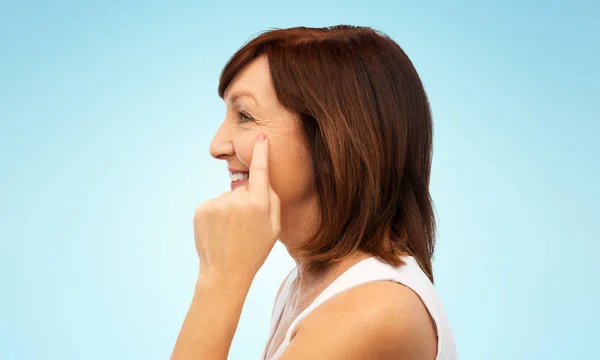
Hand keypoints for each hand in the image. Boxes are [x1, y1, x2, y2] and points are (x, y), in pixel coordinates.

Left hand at [193, 133, 280, 282]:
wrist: (224, 273)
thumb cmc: (254, 251)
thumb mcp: (274, 228)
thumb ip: (271, 201)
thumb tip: (263, 180)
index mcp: (259, 204)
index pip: (260, 170)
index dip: (261, 152)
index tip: (260, 136)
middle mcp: (237, 200)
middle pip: (243, 189)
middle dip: (245, 201)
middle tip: (245, 226)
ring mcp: (217, 203)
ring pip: (227, 198)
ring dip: (229, 210)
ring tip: (230, 232)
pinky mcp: (201, 209)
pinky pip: (213, 204)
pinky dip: (216, 215)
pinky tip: (218, 232)